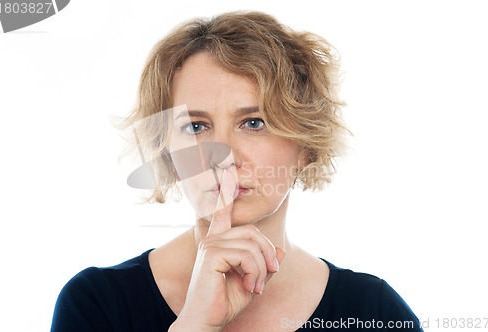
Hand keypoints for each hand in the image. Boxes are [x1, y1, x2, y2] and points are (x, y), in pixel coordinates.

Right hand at [170, 168, 285, 330]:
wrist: (206, 322)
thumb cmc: (225, 302)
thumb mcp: (252, 281)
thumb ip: (265, 265)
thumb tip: (281, 251)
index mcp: (219, 241)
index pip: (223, 211)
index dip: (227, 192)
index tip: (228, 171)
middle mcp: (213, 238)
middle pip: (253, 232)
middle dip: (268, 254)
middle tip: (269, 275)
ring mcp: (211, 244)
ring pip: (252, 245)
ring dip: (261, 269)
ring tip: (256, 287)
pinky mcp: (212, 253)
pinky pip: (246, 254)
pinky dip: (255, 272)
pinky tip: (250, 286)